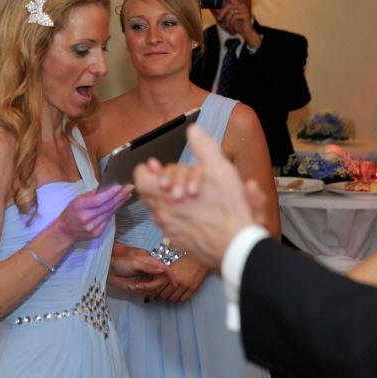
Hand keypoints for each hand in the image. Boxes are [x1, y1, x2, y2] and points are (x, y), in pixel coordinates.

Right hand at [54, 184, 132, 242]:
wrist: (65, 232)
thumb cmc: (70, 213)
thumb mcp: (76, 200)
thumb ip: (90, 195)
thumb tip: (105, 188)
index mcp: (79, 207)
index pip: (97, 200)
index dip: (110, 194)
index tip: (119, 187)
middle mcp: (86, 218)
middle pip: (106, 207)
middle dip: (120, 197)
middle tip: (129, 188)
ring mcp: (92, 227)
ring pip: (109, 213)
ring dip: (119, 203)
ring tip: (127, 195)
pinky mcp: (97, 233)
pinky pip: (108, 220)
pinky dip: (114, 211)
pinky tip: (119, 204)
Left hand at [108, 245, 166, 294]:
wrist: (109, 271)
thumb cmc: (120, 263)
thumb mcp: (134, 263)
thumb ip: (148, 267)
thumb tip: (162, 270)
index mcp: (151, 262)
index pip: (165, 269)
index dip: (171, 276)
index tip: (175, 284)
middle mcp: (150, 271)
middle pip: (160, 281)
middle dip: (151, 286)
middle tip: (138, 286)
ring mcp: (146, 279)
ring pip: (154, 288)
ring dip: (144, 289)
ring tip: (133, 286)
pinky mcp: (141, 286)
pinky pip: (147, 292)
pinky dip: (140, 292)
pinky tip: (131, 287)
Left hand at [132, 125, 253, 269]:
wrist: (237, 247)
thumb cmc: (229, 209)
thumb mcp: (220, 169)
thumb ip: (204, 147)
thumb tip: (193, 129)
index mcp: (163, 193)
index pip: (139, 178)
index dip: (147, 171)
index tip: (157, 167)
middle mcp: (161, 213)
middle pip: (147, 194)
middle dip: (159, 185)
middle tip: (174, 180)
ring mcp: (169, 230)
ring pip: (158, 211)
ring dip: (167, 201)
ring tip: (186, 195)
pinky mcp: (179, 243)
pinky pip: (169, 227)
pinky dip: (176, 218)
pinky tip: (193, 214)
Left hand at [153, 257, 207, 301]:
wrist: (199, 258)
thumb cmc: (184, 260)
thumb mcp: (171, 265)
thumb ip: (162, 274)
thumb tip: (154, 282)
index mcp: (168, 274)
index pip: (157, 288)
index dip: (153, 293)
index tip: (151, 294)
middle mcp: (175, 281)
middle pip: (164, 295)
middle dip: (160, 296)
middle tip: (159, 295)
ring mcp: (184, 285)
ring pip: (173, 299)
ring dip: (169, 298)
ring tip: (169, 295)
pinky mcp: (192, 288)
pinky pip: (183, 299)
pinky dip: (179, 299)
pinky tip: (178, 295)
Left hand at [215, 1, 259, 47]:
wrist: (246, 33)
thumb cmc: (237, 26)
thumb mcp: (229, 19)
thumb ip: (224, 13)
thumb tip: (215, 8)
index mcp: (238, 6)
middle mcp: (242, 6)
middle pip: (229, 6)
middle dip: (222, 13)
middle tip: (219, 19)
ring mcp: (244, 10)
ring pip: (231, 12)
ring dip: (227, 21)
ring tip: (228, 26)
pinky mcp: (245, 15)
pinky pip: (234, 17)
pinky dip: (231, 23)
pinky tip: (233, 28)